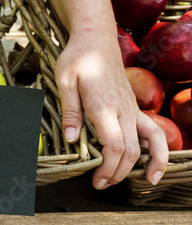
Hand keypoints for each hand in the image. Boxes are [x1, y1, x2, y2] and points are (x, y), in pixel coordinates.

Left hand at [55, 31, 168, 188]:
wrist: (96, 39)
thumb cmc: (77, 58)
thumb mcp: (64, 82)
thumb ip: (70, 113)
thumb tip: (72, 140)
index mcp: (104, 105)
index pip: (115, 145)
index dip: (108, 167)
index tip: (96, 180)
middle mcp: (123, 110)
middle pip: (131, 150)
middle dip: (118, 172)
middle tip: (101, 185)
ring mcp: (132, 109)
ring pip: (150, 142)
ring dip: (149, 164)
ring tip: (145, 181)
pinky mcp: (135, 108)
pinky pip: (154, 130)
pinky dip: (160, 148)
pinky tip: (155, 163)